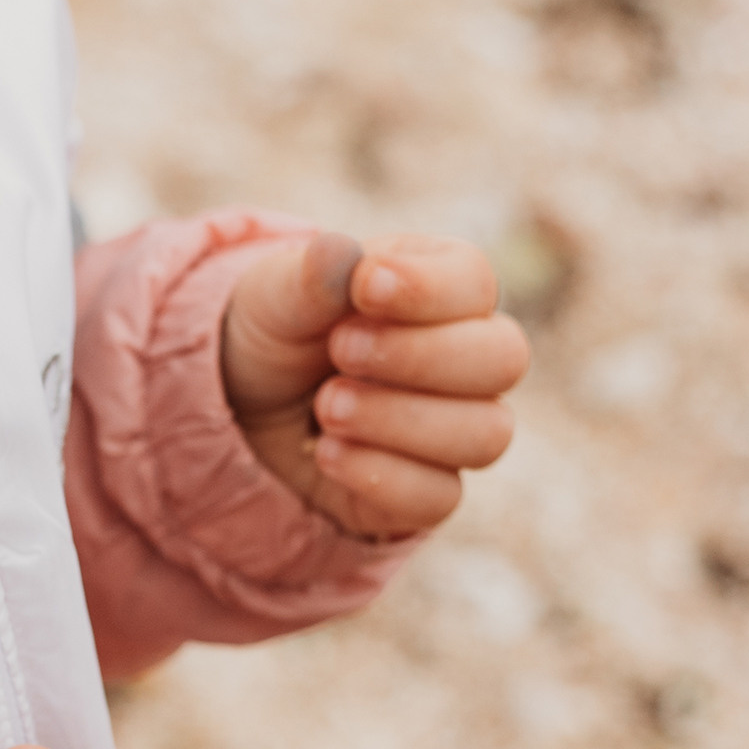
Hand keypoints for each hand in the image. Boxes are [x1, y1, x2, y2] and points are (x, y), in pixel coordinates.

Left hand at [221, 229, 528, 538]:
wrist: (244, 405)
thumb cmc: (280, 332)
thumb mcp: (277, 295)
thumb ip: (311, 276)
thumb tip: (339, 252)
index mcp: (442, 289)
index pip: (476, 282)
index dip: (428, 288)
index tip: (365, 286)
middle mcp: (467, 359)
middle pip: (504, 360)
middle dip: (418, 356)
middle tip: (341, 351)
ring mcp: (455, 430)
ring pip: (486, 435)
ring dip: (398, 418)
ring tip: (326, 407)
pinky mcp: (428, 492)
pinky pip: (441, 497)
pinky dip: (380, 475)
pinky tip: (327, 452)